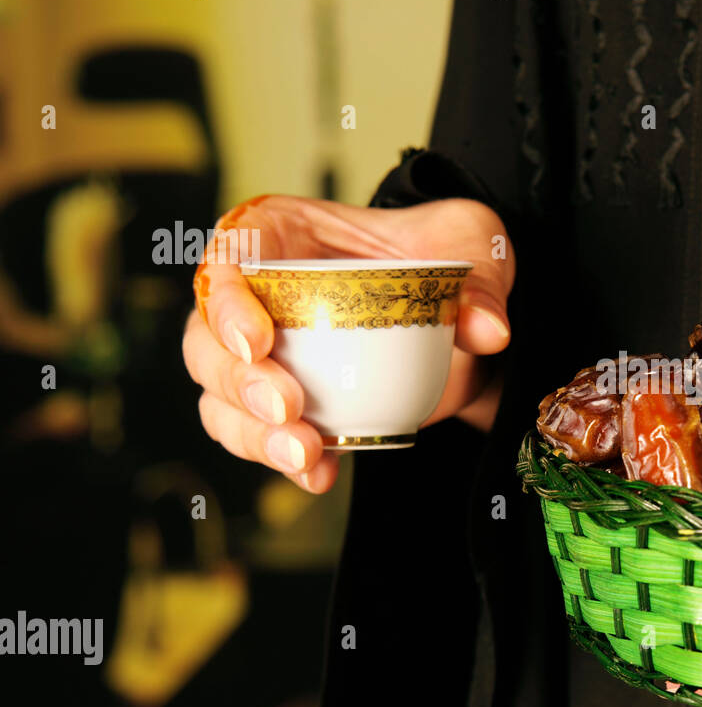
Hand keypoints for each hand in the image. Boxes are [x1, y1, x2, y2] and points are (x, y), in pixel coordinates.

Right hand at [183, 195, 513, 491]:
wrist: (459, 318)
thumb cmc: (444, 256)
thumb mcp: (470, 241)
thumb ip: (480, 278)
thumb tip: (489, 330)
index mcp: (283, 231)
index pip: (230, 254)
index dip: (226, 300)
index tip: (257, 340)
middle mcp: (257, 293)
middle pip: (206, 337)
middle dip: (237, 380)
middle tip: (287, 408)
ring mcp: (265, 354)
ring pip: (219, 396)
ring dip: (252, 432)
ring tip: (305, 453)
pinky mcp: (285, 404)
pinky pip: (258, 436)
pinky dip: (281, 460)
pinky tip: (321, 474)